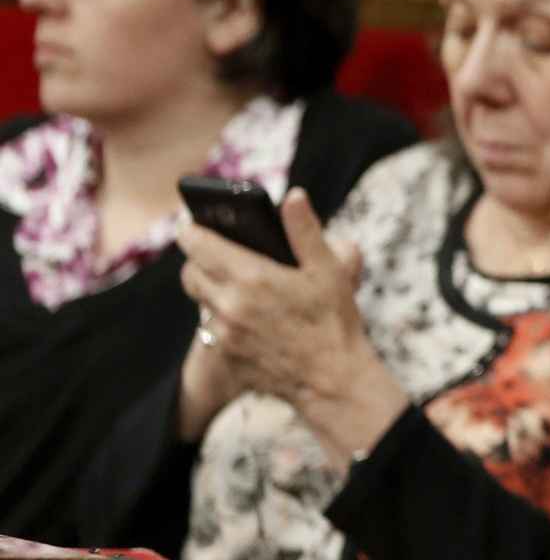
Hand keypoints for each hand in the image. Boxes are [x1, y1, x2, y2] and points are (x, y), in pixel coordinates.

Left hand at [179, 188, 407, 465]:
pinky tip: (248, 315)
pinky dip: (222, 316)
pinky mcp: (226, 354)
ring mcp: (225, 332)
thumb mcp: (329, 269)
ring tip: (236, 283)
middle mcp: (229, 304)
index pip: (197, 244)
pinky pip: (211, 328)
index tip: (191, 222)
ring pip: (199, 300)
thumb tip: (292, 196)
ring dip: (210, 288)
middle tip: (216, 252)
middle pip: (189, 272)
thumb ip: (305, 230)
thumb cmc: (333, 320)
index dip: (190, 230)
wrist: (331, 378)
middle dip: (198, 259)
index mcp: (251, 276)